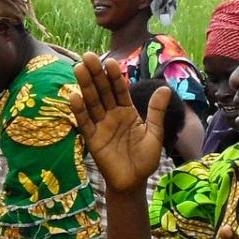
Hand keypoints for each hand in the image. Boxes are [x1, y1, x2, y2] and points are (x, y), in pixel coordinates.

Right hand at [69, 52, 167, 193]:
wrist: (133, 182)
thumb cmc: (144, 159)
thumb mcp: (155, 134)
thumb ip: (156, 112)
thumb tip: (165, 88)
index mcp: (127, 111)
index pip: (119, 90)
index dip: (114, 76)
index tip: (110, 62)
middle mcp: (112, 115)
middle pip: (102, 91)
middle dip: (96, 74)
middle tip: (88, 56)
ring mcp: (100, 125)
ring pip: (92, 102)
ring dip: (85, 86)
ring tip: (78, 68)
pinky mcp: (92, 139)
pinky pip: (85, 122)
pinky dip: (79, 110)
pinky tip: (73, 96)